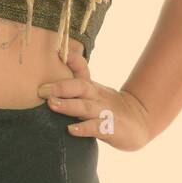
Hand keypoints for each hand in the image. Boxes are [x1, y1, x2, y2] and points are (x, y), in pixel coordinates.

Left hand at [38, 49, 152, 151]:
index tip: (57, 52)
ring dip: (68, 105)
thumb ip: (78, 77)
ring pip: (85, 107)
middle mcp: (97, 97)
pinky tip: (71, 130)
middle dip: (61, 87)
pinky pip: (96, 128)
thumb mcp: (94, 90)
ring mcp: (104, 113)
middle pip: (80, 87)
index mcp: (92, 88)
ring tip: (52, 103)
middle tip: (42, 89)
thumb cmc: (109, 106)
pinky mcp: (110, 129)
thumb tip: (59, 59)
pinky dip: (84, 128)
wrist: (140, 122)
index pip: (82, 71)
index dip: (71, 61)